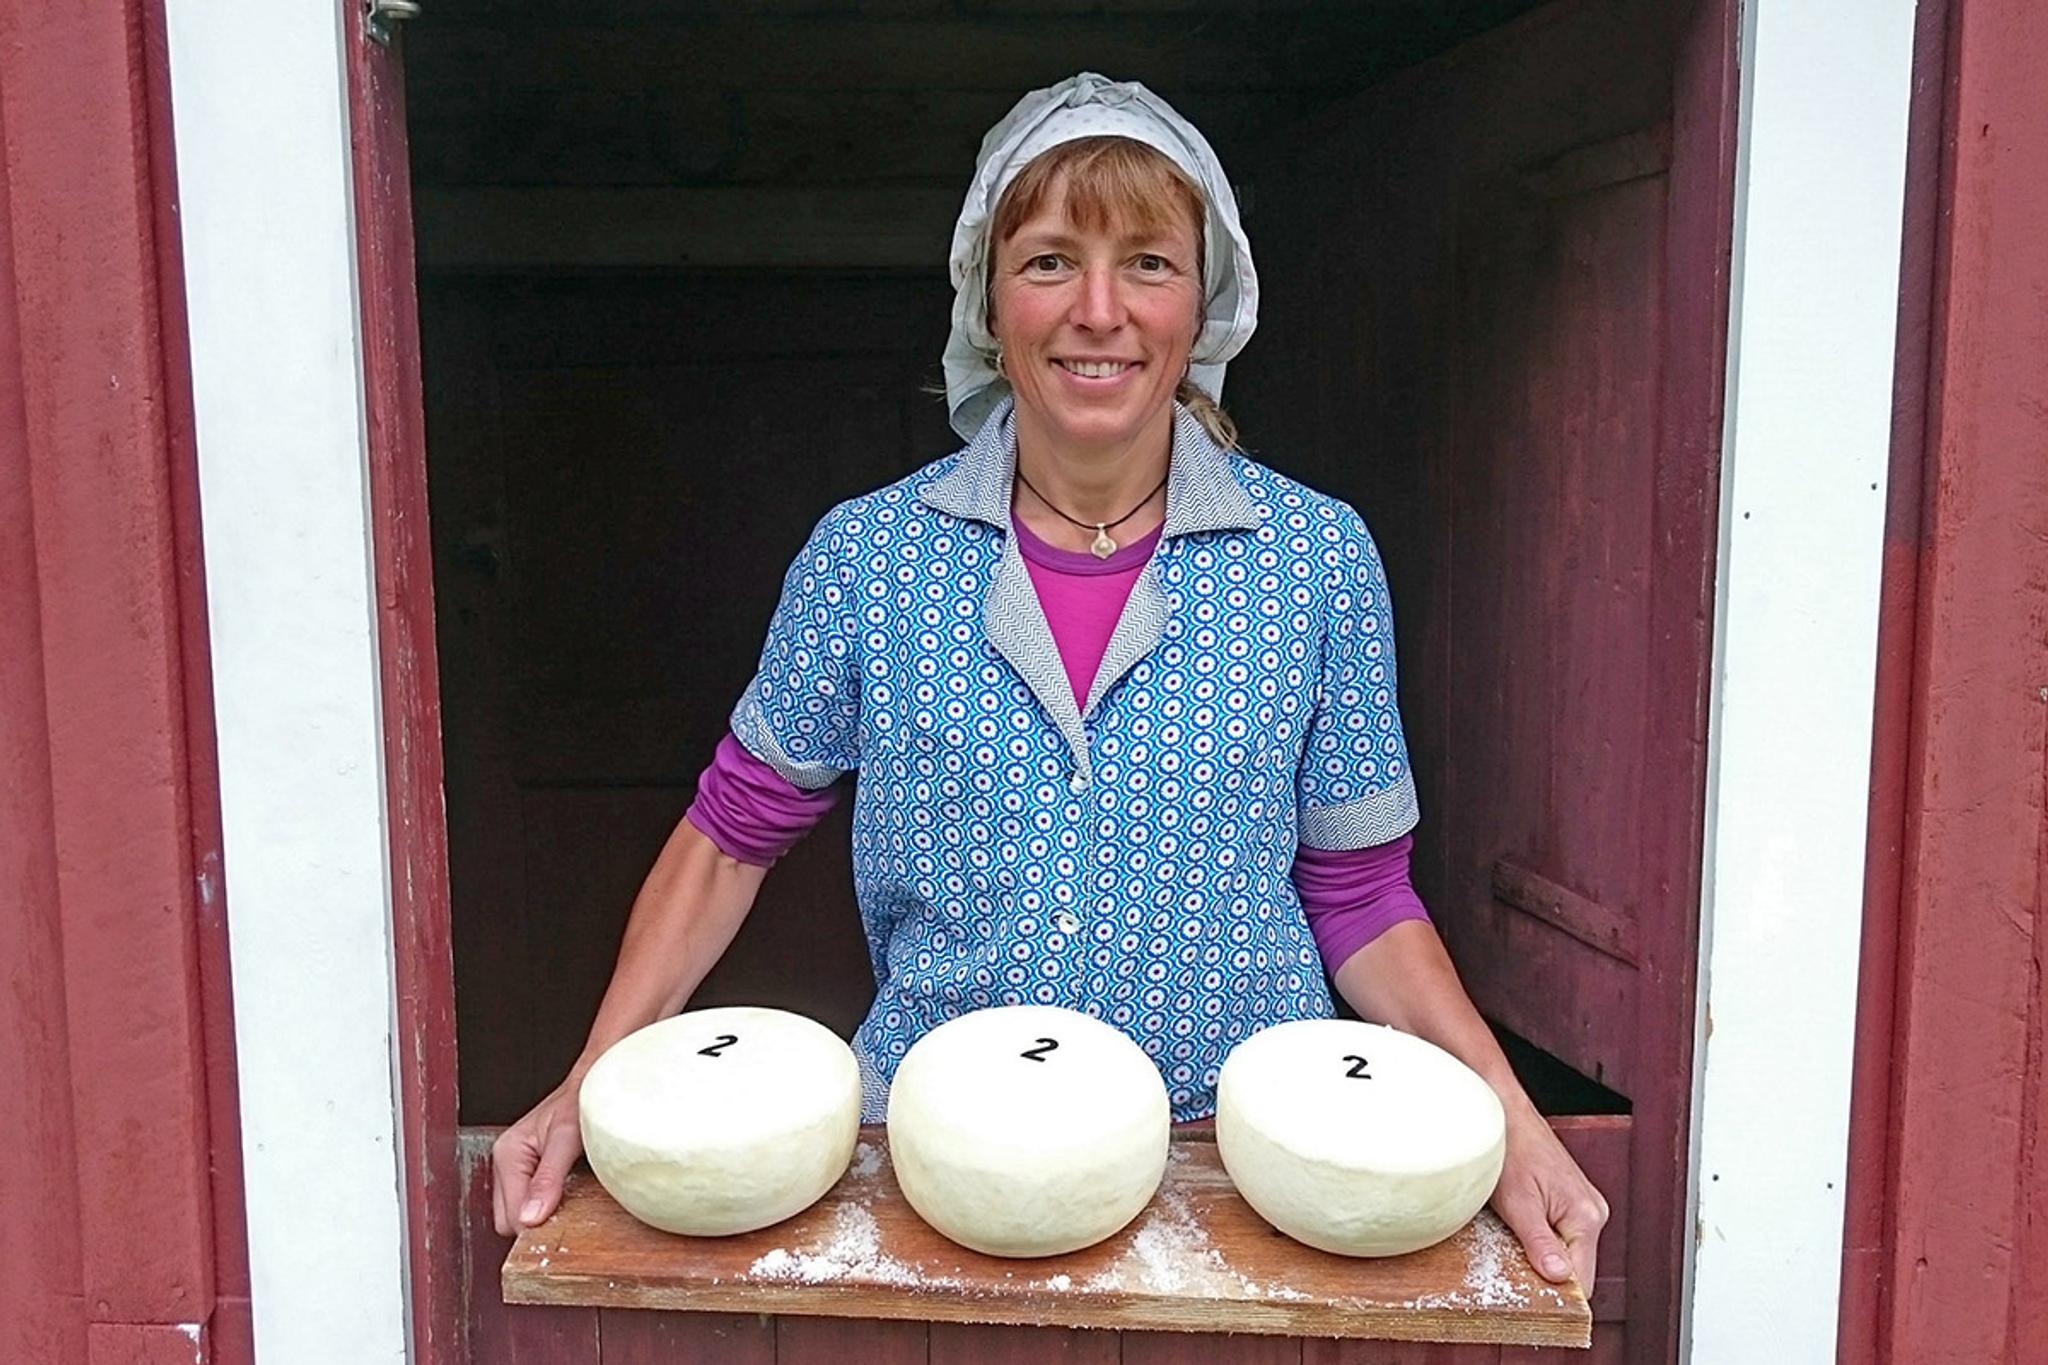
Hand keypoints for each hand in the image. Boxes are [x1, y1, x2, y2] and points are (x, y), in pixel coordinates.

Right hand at [491, 1073, 587, 1236]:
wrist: (594, 1084)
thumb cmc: (581, 1101)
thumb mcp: (567, 1138)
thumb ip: (548, 1177)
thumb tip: (531, 1217)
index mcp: (508, 1153)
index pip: (510, 1214)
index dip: (535, 1227)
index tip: (561, 1229)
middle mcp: (506, 1161)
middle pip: (508, 1220)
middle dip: (535, 1223)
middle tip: (568, 1214)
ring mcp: (515, 1168)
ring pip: (515, 1215)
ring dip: (539, 1215)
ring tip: (568, 1200)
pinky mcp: (528, 1171)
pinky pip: (528, 1203)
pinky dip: (545, 1206)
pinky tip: (566, 1196)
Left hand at [1489, 1104, 1609, 1294]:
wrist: (1505, 1113)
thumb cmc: (1509, 1150)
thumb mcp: (1518, 1203)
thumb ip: (1540, 1243)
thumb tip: (1560, 1279)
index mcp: (1587, 1216)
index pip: (1583, 1280)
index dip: (1557, 1295)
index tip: (1531, 1301)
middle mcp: (1593, 1212)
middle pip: (1576, 1267)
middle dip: (1547, 1274)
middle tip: (1513, 1267)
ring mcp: (1584, 1206)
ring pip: (1568, 1251)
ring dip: (1542, 1255)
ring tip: (1514, 1239)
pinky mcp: (1571, 1201)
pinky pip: (1562, 1234)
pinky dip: (1542, 1239)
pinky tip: (1521, 1229)